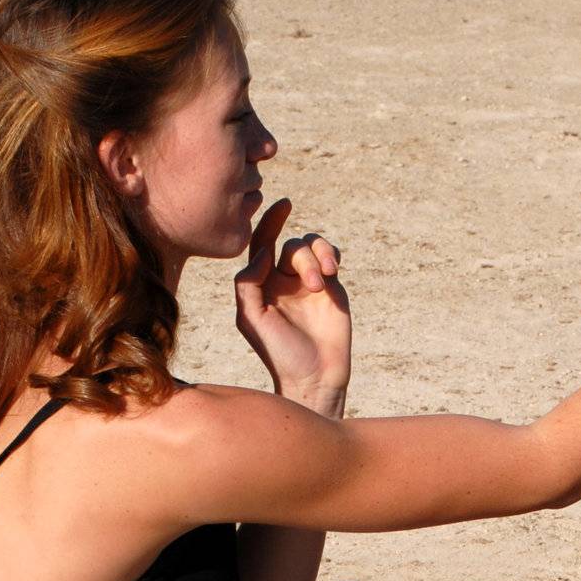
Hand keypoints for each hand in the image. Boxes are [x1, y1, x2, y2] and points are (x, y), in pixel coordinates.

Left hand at [234, 197, 350, 411]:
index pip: (262, 244)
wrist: (314, 376)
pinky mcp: (332, 289)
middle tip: (314, 285)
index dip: (270, 221)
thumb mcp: (250, 319)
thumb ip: (247, 282)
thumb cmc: (277, 352)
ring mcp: (308, 284)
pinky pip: (332, 257)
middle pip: (291, 246)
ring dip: (319, 257)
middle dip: (303, 259)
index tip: (284, 204)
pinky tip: (333, 272)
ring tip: (326, 281)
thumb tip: (263, 252)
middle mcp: (283, 280)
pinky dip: (332, 256)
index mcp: (261, 284)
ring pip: (312, 248)